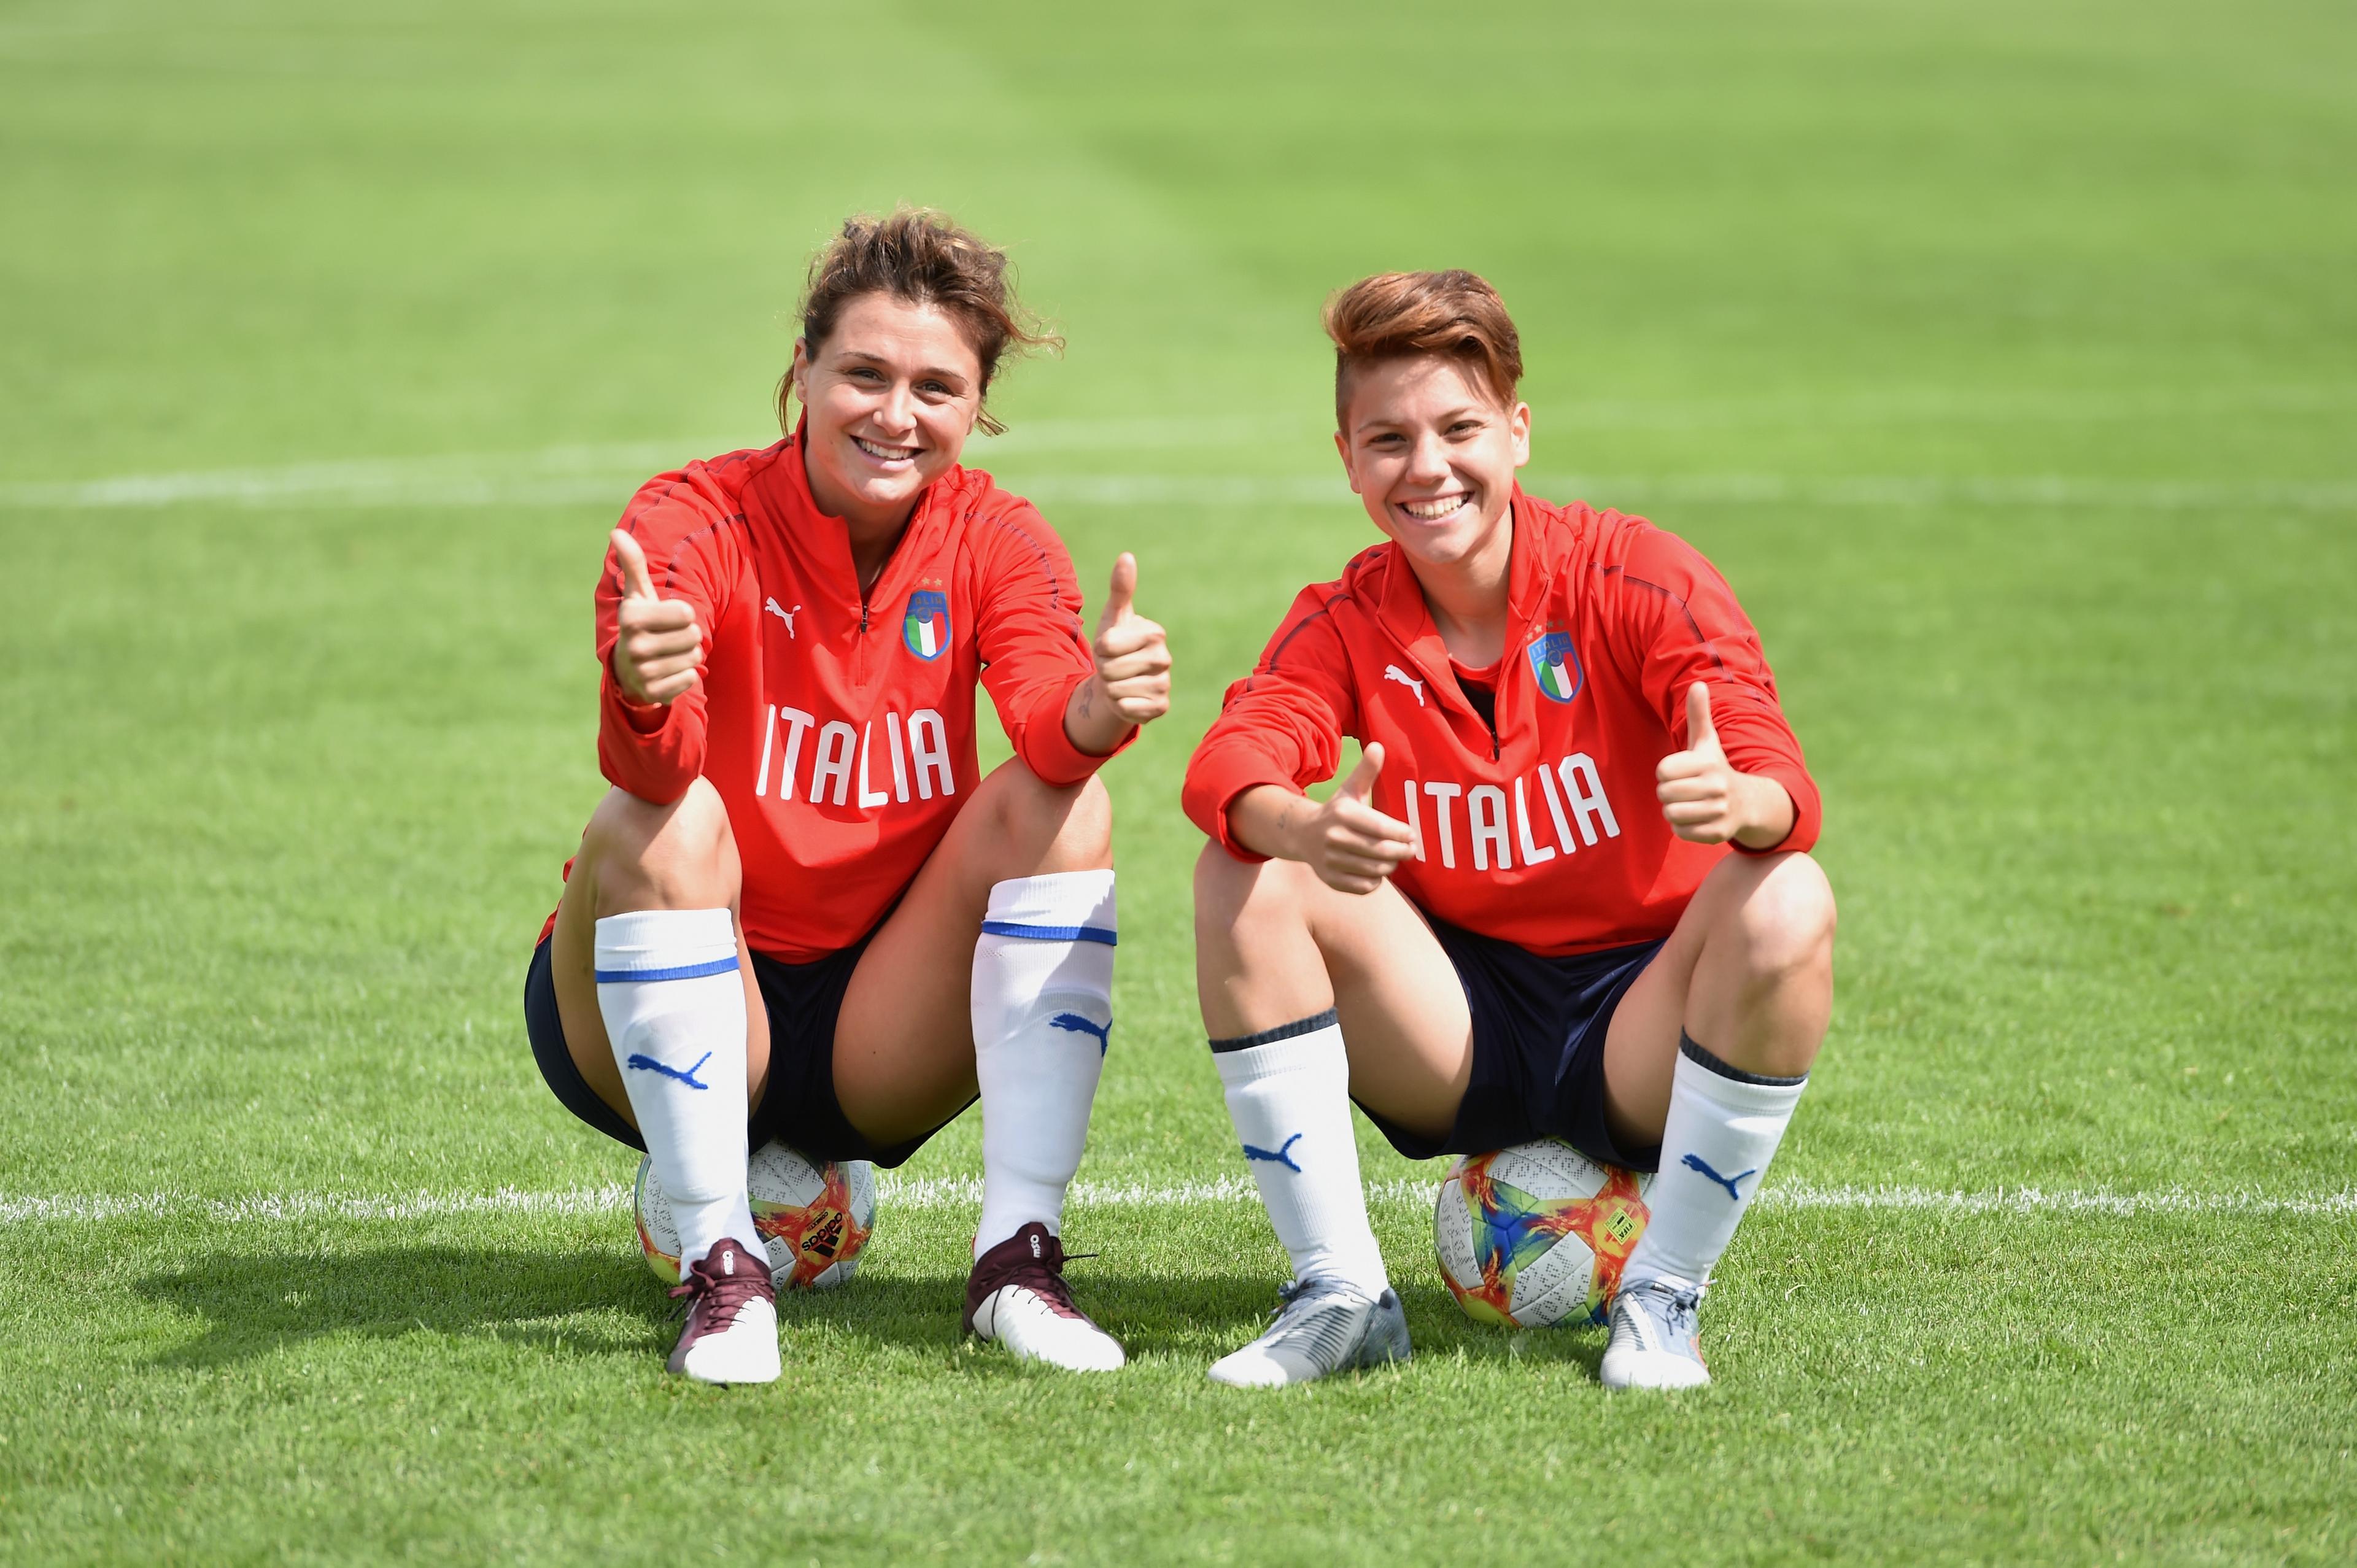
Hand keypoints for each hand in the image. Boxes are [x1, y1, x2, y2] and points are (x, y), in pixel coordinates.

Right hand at [608, 529, 702, 704]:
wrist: (628, 667)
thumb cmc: (641, 623)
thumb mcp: (637, 594)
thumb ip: (632, 564)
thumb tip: (616, 532)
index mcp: (631, 618)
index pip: (686, 612)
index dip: (683, 613)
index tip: (667, 618)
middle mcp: (634, 645)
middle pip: (694, 635)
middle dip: (688, 636)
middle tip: (670, 638)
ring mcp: (643, 671)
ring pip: (695, 657)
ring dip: (688, 655)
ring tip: (669, 653)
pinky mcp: (654, 692)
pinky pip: (691, 679)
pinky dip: (686, 676)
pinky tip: (669, 672)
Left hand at [1067, 552, 1170, 751]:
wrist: (1119, 681)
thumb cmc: (1115, 646)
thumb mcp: (1113, 618)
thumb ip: (1120, 589)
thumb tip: (1126, 556)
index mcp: (1155, 633)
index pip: (1108, 645)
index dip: (1100, 648)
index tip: (1109, 648)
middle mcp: (1164, 658)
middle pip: (1111, 669)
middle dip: (1104, 670)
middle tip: (1114, 667)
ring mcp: (1165, 684)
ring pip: (1117, 689)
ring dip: (1110, 688)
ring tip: (1120, 681)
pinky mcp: (1161, 707)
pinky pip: (1128, 708)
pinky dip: (1120, 705)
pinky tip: (1128, 698)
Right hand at [1282, 743, 1417, 893]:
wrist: (1302, 835)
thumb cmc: (1337, 811)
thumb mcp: (1350, 789)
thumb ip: (1366, 771)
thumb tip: (1378, 746)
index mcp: (1342, 813)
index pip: (1381, 828)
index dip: (1402, 834)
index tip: (1412, 834)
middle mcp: (1333, 838)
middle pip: (1381, 852)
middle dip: (1402, 852)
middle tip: (1411, 849)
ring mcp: (1330, 860)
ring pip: (1375, 870)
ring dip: (1391, 866)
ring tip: (1394, 858)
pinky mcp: (1330, 879)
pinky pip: (1365, 886)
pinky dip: (1376, 880)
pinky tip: (1377, 870)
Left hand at [1657, 681, 1795, 845]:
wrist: (1747, 802)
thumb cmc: (1716, 768)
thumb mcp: (1707, 742)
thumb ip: (1700, 714)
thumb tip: (1698, 684)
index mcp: (1708, 763)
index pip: (1663, 771)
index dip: (1666, 772)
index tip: (1681, 771)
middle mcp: (1716, 786)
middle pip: (1663, 793)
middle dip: (1668, 793)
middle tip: (1684, 789)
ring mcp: (1719, 811)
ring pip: (1671, 814)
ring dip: (1674, 811)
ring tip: (1690, 804)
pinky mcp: (1718, 833)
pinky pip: (1681, 833)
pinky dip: (1683, 828)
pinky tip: (1697, 818)